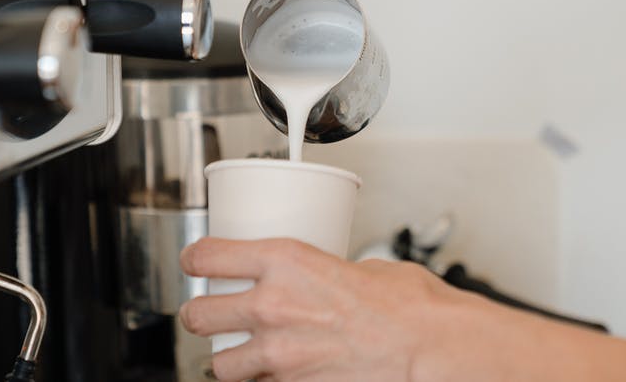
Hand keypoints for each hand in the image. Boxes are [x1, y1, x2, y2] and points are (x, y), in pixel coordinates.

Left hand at [178, 237, 572, 381]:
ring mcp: (277, 355)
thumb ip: (327, 273)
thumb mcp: (362, 267)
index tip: (198, 263)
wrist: (429, 348)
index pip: (207, 256)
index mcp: (285, 261)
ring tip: (245, 356)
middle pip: (198, 314)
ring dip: (229, 361)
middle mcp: (271, 306)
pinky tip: (278, 376)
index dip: (196, 260)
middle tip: (212, 315)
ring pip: (218, 366)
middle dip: (202, 316)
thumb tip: (323, 280)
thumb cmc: (409, 308)